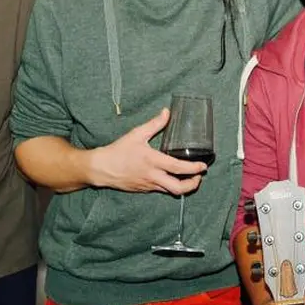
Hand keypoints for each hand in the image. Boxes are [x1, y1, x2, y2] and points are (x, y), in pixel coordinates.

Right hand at [89, 108, 207, 194]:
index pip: (178, 168)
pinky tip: (172, 178)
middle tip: (199, 176)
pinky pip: (161, 190)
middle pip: (178, 188)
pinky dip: (170, 186)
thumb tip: (167, 112)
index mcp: (153, 161)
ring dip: (184, 186)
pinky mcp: (144, 190)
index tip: (203, 166)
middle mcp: (153, 176)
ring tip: (190, 178)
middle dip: (193, 184)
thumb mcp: (136, 134)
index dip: (193, 168)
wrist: (101, 168)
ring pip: (171, 192)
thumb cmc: (118, 151)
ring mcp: (149, 185)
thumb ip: (154, 124)